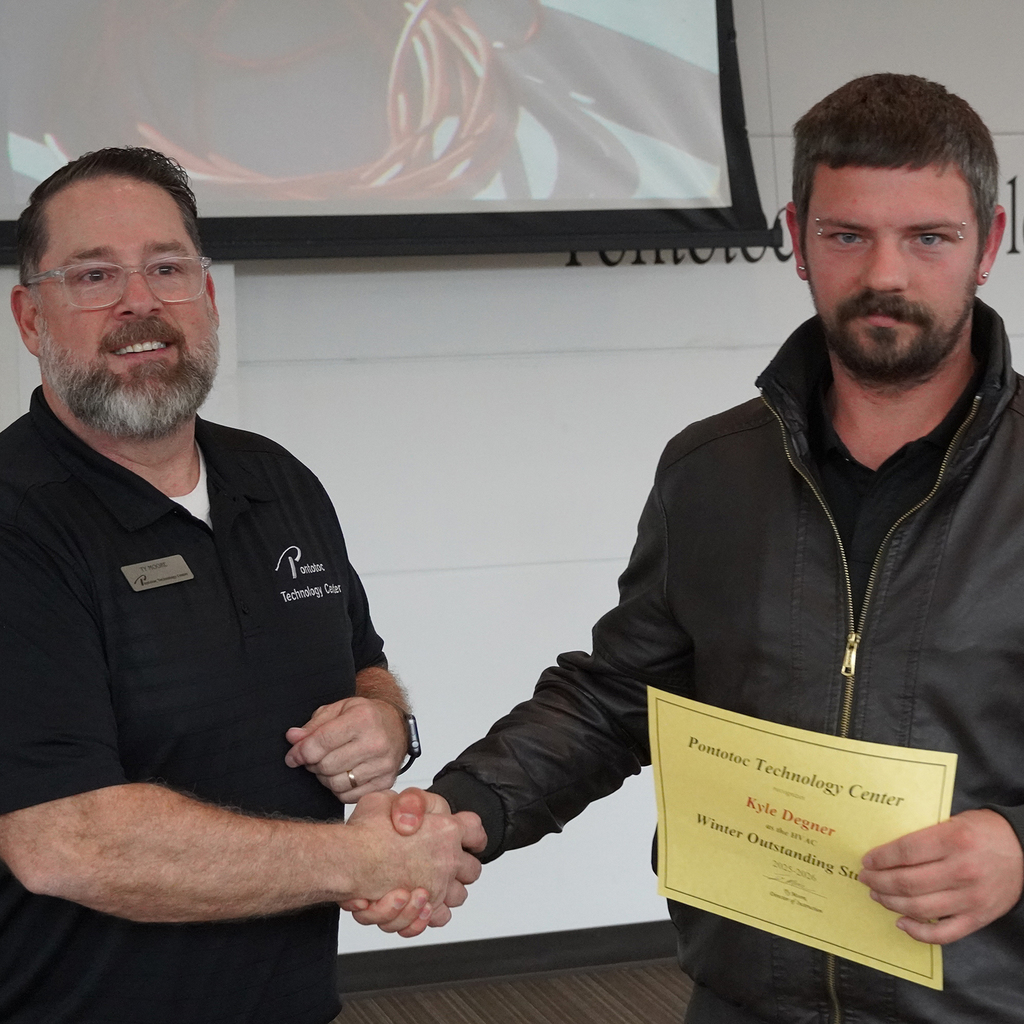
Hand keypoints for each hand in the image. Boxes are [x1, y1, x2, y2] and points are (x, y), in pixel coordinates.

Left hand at [284, 696, 406, 801]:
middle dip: (314, 764)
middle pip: (326, 766)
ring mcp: (383, 765)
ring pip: (336, 784)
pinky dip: (340, 789)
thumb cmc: (367, 716)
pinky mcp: (386, 782)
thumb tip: (293, 738)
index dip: (300, 752)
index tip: (293, 756)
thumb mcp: (340, 709)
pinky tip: (344, 775)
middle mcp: (376, 742)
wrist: (397, 726)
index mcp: (363, 719)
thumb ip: (314, 725)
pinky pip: (349, 797)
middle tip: (315, 758)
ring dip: (326, 778)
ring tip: (330, 765)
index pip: (321, 742)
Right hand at [341, 788, 485, 936]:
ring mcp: (437, 887)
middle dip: (460, 868)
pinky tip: (414, 905)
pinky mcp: (421, 910)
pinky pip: (436, 919)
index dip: (472, 834)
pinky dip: (427, 915)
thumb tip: (417, 819)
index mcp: (446, 829)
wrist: (342, 860)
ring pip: (457, 897)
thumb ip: (409, 804)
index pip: (475, 830)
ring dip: (444, 891)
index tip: (467, 838)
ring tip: (420, 886)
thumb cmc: (362, 830)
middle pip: (472, 869)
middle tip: (439, 862)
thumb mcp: (385, 799)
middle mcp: (446, 860)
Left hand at [859, 809, 1023, 943]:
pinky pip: (943, 934)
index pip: (905, 851)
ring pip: (920, 908)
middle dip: (879, 881)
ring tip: (877, 895)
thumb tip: (886, 849)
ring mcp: (971, 898)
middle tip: (865, 878)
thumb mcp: (952, 821)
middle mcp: (962, 871)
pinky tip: (901, 922)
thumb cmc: (983, 832)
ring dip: (891, 903)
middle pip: (908, 882)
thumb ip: (925, 834)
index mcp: (954, 840)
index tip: (866, 860)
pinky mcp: (978, 918)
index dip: (880, 858)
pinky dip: (918, 932)